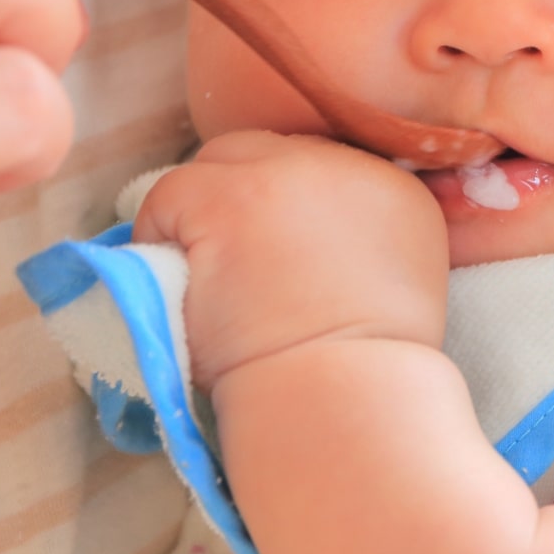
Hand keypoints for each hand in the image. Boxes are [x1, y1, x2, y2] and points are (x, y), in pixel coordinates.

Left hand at [133, 130, 448, 386]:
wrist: (344, 401)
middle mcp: (346, 166)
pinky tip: (183, 284)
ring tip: (212, 282)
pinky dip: (159, 237)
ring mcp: (283, 176)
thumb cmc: (364, 373)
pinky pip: (168, 196)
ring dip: (205, 216)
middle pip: (268, 153)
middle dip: (242, 201)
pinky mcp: (228, 197)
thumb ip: (360, 243)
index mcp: (394, 188)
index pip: (319, 166)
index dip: (285, 211)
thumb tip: (300, 239)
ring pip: (216, 167)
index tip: (275, 260)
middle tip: (234, 268)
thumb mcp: (394, 288)